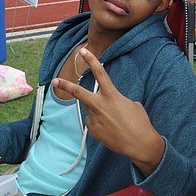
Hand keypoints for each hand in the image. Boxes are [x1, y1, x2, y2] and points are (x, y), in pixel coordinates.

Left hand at [52, 48, 164, 174]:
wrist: (139, 144)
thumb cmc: (139, 122)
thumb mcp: (131, 104)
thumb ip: (116, 100)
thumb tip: (107, 104)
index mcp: (111, 95)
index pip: (100, 73)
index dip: (91, 60)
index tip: (83, 52)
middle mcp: (100, 105)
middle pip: (78, 93)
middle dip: (66, 86)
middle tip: (55, 81)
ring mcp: (94, 119)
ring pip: (89, 109)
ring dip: (97, 111)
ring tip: (112, 120)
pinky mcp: (92, 131)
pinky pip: (92, 122)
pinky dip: (99, 123)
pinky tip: (110, 130)